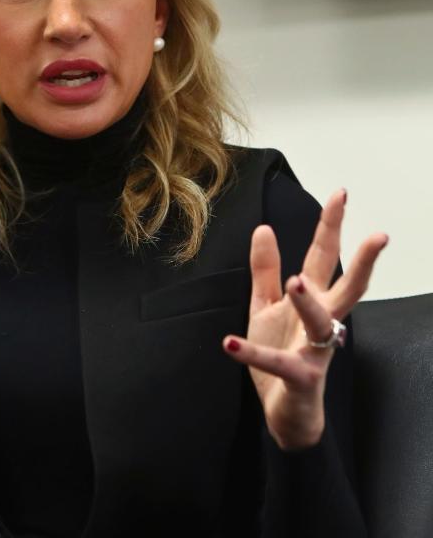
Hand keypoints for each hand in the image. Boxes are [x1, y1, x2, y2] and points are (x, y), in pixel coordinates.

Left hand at [223, 189, 386, 449]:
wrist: (286, 414)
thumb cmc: (281, 354)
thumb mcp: (265, 306)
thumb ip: (265, 270)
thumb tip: (265, 228)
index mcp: (312, 301)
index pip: (323, 257)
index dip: (331, 226)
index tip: (341, 193)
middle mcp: (321, 323)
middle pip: (345, 286)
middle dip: (360, 260)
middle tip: (377, 234)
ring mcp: (314, 351)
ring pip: (321, 323)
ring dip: (308, 303)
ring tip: (294, 281)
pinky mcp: (300, 378)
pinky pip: (277, 364)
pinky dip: (252, 354)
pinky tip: (229, 343)